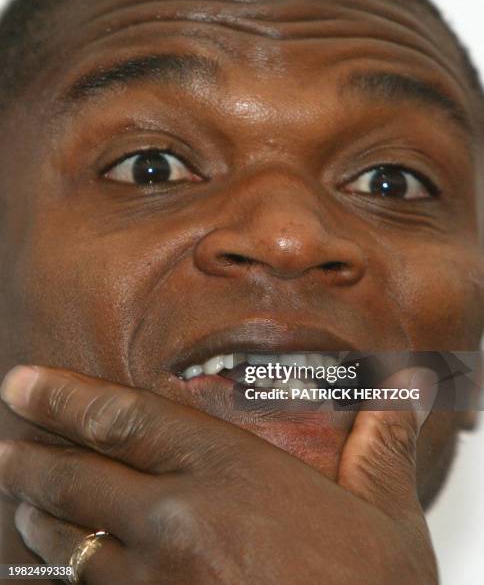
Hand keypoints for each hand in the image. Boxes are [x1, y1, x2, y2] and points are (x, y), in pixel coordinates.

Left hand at [0, 365, 437, 583]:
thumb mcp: (383, 509)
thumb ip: (379, 440)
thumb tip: (407, 385)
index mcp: (228, 471)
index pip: (124, 417)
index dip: (65, 396)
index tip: (23, 384)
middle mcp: (180, 519)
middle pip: (79, 479)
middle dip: (31, 460)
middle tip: (5, 447)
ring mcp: (158, 583)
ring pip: (70, 545)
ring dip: (38, 521)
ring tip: (20, 506)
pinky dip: (65, 581)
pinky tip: (57, 573)